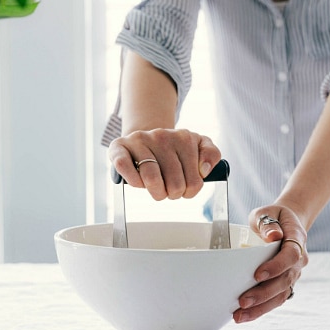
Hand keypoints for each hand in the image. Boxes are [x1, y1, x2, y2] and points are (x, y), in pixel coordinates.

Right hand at [108, 128, 222, 200]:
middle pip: (174, 182)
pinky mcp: (118, 147)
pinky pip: (125, 168)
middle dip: (172, 194)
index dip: (191, 191)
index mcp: (183, 137)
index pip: (195, 178)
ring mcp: (138, 140)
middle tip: (169, 192)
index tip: (185, 189)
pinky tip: (139, 183)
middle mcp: (160, 136)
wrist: (143, 138)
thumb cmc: (171, 149)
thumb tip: (204, 170)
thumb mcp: (197, 146)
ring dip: (156, 192)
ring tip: (157, 191)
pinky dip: (134, 182)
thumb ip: (211, 154)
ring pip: (151, 178)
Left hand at [234, 205, 308, 322]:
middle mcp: (297, 261)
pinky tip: (244, 316)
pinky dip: (261, 309)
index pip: (290, 256)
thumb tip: (272, 235)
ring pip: (280, 295)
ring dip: (260, 308)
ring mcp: (292, 274)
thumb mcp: (266, 214)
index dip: (275, 267)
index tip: (258, 275)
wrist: (285, 223)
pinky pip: (275, 299)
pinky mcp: (283, 283)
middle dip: (263, 294)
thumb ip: (267, 223)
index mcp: (296, 241)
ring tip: (239, 316)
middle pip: (284, 281)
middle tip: (243, 302)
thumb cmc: (272, 218)